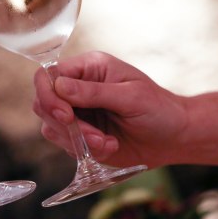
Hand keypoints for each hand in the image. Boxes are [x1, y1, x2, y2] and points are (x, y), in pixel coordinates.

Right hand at [33, 52, 186, 168]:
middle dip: (67, 125)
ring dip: (78, 140)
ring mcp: (78, 112)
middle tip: (95, 137)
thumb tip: (58, 86)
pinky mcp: (80, 135)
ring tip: (108, 143)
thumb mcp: (131, 97)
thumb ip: (94, 92)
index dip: (49, 95)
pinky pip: (65, 144)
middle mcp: (78, 88)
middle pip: (44, 102)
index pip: (49, 75)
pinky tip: (110, 146)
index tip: (67, 116)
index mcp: (89, 68)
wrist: (174, 137)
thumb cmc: (159, 109)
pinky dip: (85, 150)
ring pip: (51, 126)